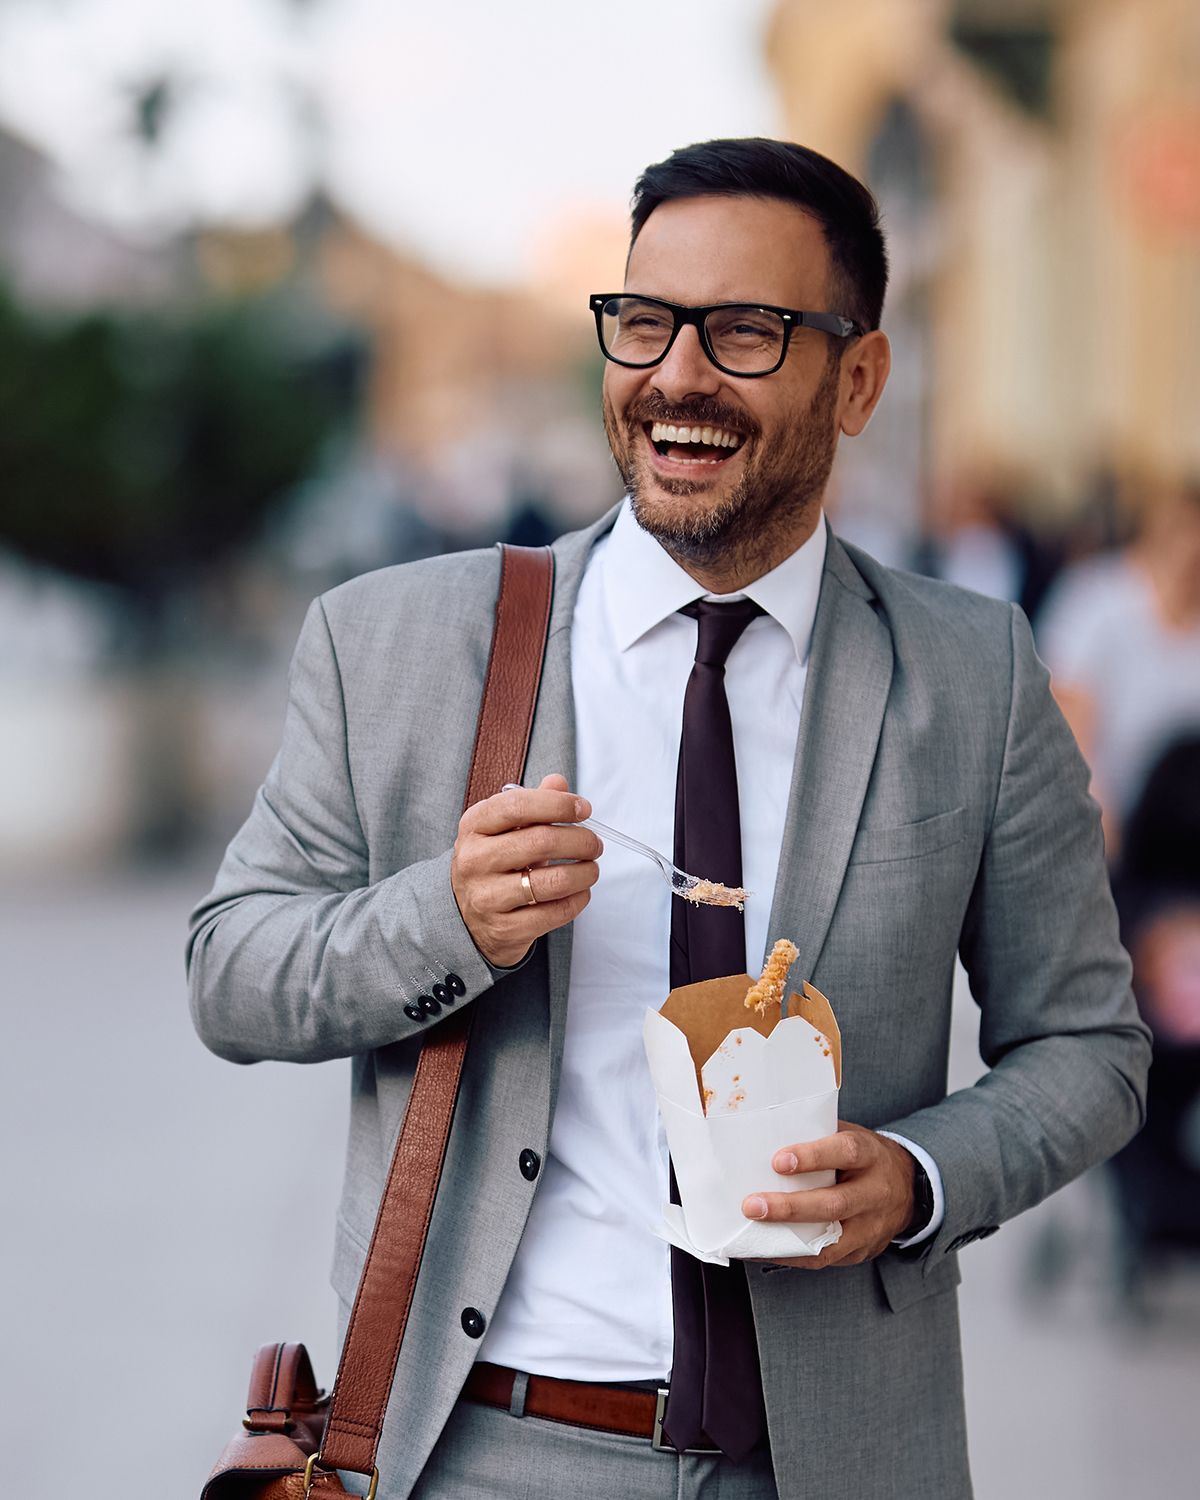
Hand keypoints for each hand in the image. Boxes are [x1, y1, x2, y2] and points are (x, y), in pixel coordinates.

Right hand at [451, 775, 602, 967]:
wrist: (464, 918)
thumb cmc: (493, 864)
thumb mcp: (503, 830)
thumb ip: (532, 805)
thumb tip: (558, 782)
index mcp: (474, 826)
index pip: (518, 805)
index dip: (557, 804)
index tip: (584, 809)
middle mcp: (475, 860)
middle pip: (541, 842)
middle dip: (581, 840)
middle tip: (594, 844)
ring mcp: (487, 897)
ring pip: (553, 881)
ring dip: (585, 873)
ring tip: (592, 868)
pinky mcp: (505, 929)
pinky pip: (555, 913)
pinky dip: (578, 900)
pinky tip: (581, 892)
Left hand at [742, 1121, 915, 1268]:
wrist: (908, 1188)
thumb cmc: (863, 1157)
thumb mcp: (850, 1135)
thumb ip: (816, 1134)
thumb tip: (764, 1132)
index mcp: (870, 1155)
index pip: (844, 1153)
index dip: (812, 1157)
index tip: (778, 1161)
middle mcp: (875, 1192)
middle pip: (834, 1203)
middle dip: (790, 1208)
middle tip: (753, 1206)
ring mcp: (871, 1226)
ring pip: (831, 1240)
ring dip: (788, 1239)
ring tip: (752, 1235)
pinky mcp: (862, 1250)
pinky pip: (826, 1259)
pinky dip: (793, 1256)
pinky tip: (765, 1250)